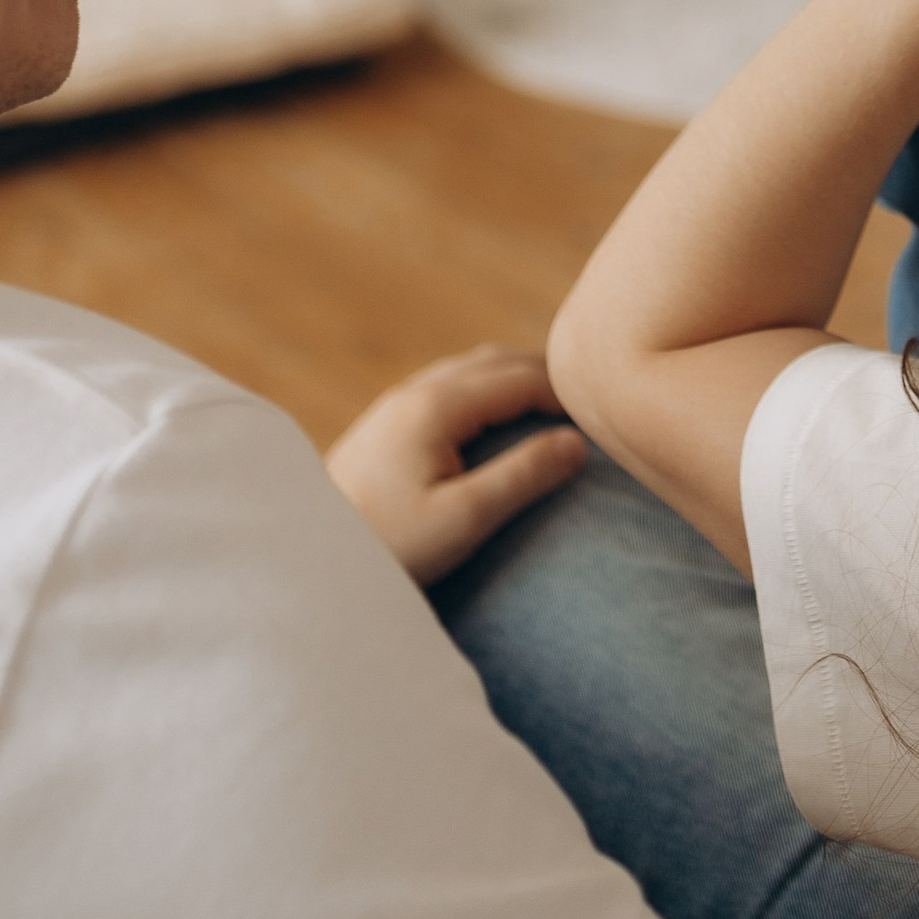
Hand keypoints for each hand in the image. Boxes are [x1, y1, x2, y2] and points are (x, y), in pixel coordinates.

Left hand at [326, 347, 585, 581]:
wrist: (310, 556)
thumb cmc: (389, 546)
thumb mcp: (463, 519)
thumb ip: (521, 476)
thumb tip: (576, 443)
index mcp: (438, 406)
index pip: (521, 376)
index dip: (568, 390)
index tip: (608, 411)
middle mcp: (417, 392)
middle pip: (498, 362)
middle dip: (548, 376)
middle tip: (593, 404)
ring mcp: (398, 404)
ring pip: (473, 370)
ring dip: (517, 380)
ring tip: (556, 411)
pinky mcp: (387, 424)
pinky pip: (453, 387)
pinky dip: (490, 392)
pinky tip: (501, 424)